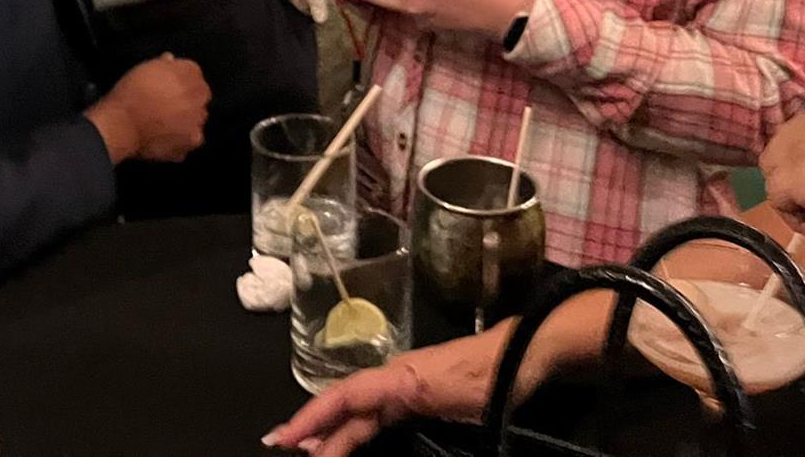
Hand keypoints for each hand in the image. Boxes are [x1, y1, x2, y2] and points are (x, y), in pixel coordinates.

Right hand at [88, 53, 210, 163]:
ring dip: (186, 120)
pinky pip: (189, 141)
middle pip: (200, 96)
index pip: (194, 74)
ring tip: (163, 122)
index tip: (170, 86)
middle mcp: (198, 98)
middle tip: (166, 105)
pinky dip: (179, 140)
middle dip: (188, 99)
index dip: (180, 80)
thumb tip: (170, 61)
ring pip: (197, 119)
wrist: (121, 125)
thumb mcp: (145, 68)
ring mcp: (195, 123)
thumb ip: (164, 64)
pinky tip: (163, 137)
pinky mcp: (189, 144)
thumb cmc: (130, 94)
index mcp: (188, 74)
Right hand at [261, 332, 506, 455]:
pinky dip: (356, 429)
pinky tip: (350, 441)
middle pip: (347, 408)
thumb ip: (409, 396)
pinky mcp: (419, 397)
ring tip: (308, 451)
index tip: (285, 438)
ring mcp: (407, 388)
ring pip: (360, 413)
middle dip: (315, 430)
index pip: (346, 397)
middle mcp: (396, 380)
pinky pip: (377, 415)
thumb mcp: (446, 391)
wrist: (520, 358)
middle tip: (283, 450)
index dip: (313, 417)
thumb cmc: (488, 377)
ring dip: (333, 433)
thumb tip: (367, 405)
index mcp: (398, 377)